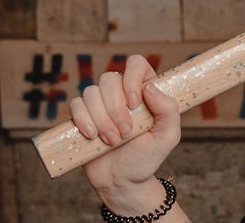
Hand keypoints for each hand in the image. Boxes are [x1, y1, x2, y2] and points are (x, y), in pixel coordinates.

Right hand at [69, 55, 180, 211]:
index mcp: (145, 91)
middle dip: (115, 108)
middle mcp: (121, 92)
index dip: (132, 79)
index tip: (134, 103)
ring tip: (112, 140)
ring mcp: (100, 104)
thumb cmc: (147, 157)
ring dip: (101, 119)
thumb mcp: (167, 136)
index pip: (136, 64)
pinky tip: (92, 136)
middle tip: (126, 132)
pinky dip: (83, 120)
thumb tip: (149, 87)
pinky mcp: (82, 116)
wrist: (123, 181)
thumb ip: (169, 110)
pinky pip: (76, 105)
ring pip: (91, 92)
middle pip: (109, 79)